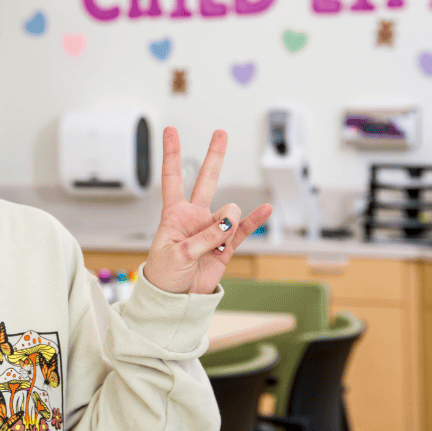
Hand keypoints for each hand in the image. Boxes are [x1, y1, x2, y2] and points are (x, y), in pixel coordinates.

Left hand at [142, 127, 272, 294]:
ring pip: (228, 214)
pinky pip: (244, 229)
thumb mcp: (177, 254)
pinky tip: (266, 210)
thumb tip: (229, 220)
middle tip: (220, 133)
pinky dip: (255, 220)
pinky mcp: (227, 246)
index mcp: (174, 214)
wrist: (177, 299)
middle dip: (214, 157)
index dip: (173, 155)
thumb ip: (204, 237)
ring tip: (217, 243)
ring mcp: (213, 229)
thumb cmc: (165, 274)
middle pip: (206, 180)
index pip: (173, 178)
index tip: (171, 130)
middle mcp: (195, 217)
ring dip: (225, 227)